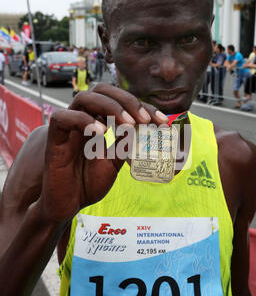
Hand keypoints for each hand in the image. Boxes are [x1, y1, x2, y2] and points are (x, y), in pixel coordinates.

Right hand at [38, 84, 167, 223]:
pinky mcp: (54, 140)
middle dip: (126, 100)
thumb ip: (126, 143)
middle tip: (145, 119)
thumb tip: (145, 127)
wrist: (67, 205)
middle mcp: (84, 120)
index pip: (120, 102)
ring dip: (110, 106)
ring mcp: (69, 128)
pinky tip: (102, 133)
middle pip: (101, 90)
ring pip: (83, 97)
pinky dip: (84, 121)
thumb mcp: (115, 161)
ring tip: (128, 124)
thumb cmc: (88, 183)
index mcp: (99, 122)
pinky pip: (62, 118)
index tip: (163, 122)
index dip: (143, 107)